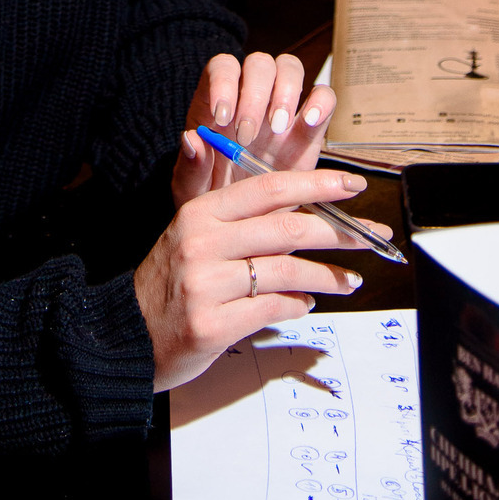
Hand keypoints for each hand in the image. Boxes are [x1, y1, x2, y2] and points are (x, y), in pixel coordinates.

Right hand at [133, 163, 377, 391]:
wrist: (128, 334)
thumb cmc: (169, 280)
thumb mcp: (189, 231)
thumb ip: (231, 206)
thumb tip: (249, 166)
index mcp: (200, 212)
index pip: (268, 188)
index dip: (315, 184)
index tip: (352, 184)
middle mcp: (202, 242)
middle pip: (285, 229)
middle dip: (336, 232)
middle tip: (371, 237)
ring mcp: (206, 285)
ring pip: (284, 271)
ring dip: (325, 276)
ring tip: (349, 280)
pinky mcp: (212, 324)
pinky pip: (271, 309)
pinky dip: (296, 305)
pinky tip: (307, 303)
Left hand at [172, 50, 336, 206]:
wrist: (246, 230)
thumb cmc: (212, 199)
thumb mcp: (193, 191)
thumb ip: (191, 168)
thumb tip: (191, 139)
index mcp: (218, 103)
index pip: (222, 67)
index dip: (223, 82)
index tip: (221, 117)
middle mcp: (251, 97)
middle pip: (258, 64)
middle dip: (254, 94)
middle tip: (247, 136)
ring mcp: (282, 109)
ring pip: (289, 68)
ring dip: (285, 91)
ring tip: (277, 128)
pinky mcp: (310, 129)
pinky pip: (323, 96)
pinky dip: (321, 102)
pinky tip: (309, 122)